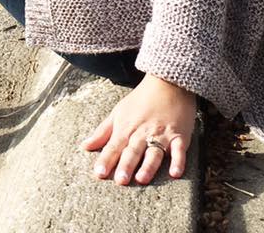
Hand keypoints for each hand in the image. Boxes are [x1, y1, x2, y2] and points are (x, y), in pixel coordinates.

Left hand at [81, 73, 195, 184]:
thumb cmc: (140, 100)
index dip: (106, 160)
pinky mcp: (179, 135)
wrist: (167, 83)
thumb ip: (102, 131)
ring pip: (154, 152)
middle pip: (133, 151)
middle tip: (120, 180)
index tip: (99, 174)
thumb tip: (84, 146)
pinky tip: (176, 173)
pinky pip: (179, 150)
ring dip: (148, 166)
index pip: (114, 146)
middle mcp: (142, 132)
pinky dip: (178, 161)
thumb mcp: (118, 112)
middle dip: (126, 165)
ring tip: (142, 178)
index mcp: (126, 128)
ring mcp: (162, 134)